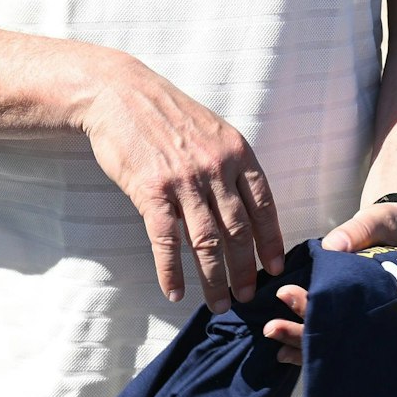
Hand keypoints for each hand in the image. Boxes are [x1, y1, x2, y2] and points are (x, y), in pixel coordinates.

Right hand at [80, 53, 284, 313]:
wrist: (120, 94)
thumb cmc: (166, 113)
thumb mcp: (211, 130)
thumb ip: (229, 165)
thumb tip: (243, 206)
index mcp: (236, 152)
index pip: (264, 205)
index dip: (272, 241)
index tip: (276, 267)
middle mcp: (216, 168)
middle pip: (239, 230)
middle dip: (247, 269)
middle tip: (249, 296)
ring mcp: (184, 182)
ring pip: (207, 243)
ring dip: (215, 279)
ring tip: (219, 303)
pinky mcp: (151, 192)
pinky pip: (167, 241)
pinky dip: (172, 271)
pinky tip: (175, 292)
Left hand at [259, 201, 396, 364]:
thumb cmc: (391, 228)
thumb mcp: (378, 223)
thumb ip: (357, 233)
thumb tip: (331, 247)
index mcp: (381, 293)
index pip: (348, 311)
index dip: (319, 311)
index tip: (287, 295)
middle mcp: (371, 314)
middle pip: (335, 332)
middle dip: (302, 332)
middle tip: (272, 327)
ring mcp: (359, 320)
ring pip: (329, 340)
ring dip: (299, 339)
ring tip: (271, 334)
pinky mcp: (347, 316)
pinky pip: (327, 337)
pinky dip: (306, 347)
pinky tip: (281, 352)